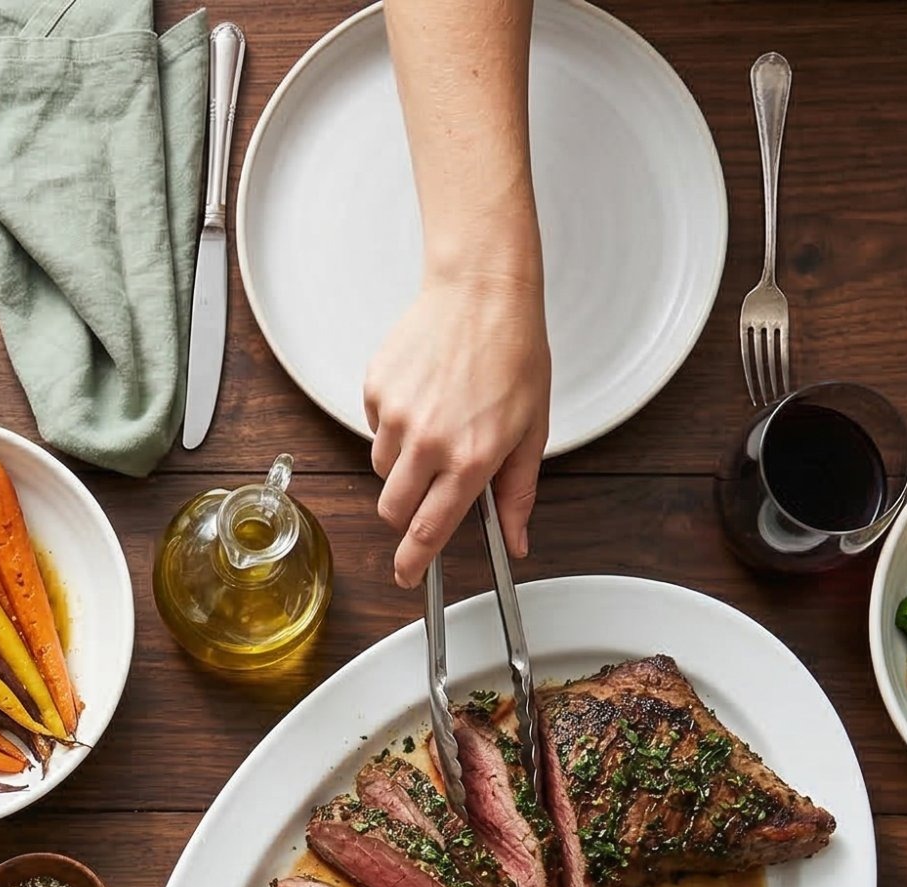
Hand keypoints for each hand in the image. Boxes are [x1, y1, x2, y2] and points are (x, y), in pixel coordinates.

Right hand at [363, 261, 550, 586]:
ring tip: (435, 423)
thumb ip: (518, 492)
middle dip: (405, 512)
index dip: (414, 562)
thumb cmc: (513, 352)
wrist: (482, 291)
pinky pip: (375, 428)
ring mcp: (397, 416)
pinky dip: (394, 423)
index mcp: (471, 457)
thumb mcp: (530, 429)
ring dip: (403, 463)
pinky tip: (423, 395)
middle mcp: (429, 441)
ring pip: (384, 469)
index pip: (429, 530)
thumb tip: (516, 541)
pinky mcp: (377, 391)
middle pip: (393, 509)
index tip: (406, 577)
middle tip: (428, 487)